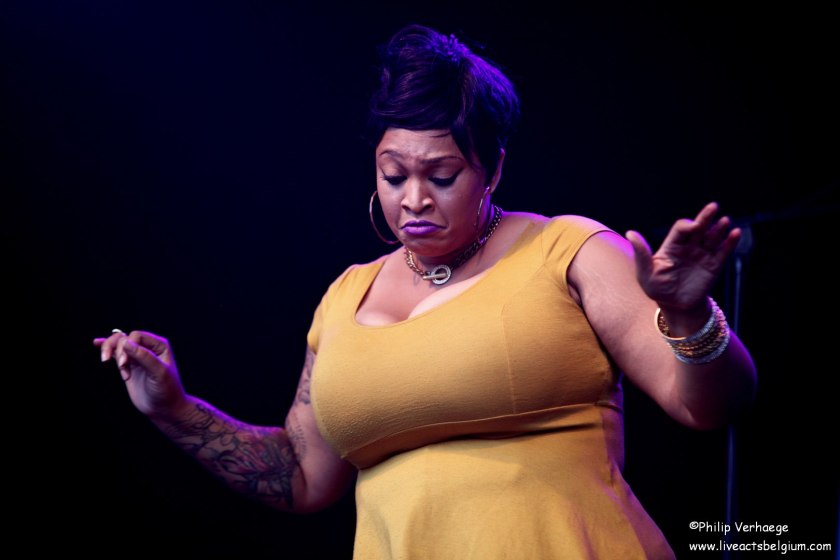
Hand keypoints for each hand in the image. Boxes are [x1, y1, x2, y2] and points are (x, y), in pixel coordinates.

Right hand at [93, 330, 186, 418]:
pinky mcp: (129, 366)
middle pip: (125, 338)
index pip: (137, 336)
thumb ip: (144, 356)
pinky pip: (116, 353)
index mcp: (159, 345)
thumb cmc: (167, 390)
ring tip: (105, 360)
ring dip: (109, 350)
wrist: (164, 409)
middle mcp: (148, 348)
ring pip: (118, 343)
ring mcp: (137, 357)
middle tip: (122, 368)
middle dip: (118, 351)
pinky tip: (97, 342)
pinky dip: (106, 348)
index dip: (128, 346)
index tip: (124, 364)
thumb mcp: (158, 373)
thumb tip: (126, 342)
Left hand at [625, 202, 740, 313]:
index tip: (693, 227)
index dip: (687, 225)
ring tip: (724, 221)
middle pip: (698, 228)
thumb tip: (630, 233)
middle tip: (713, 207)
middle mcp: (688, 247)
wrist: (676, 308)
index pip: (681, 229)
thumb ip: (641, 254)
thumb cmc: (657, 290)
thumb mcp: (645, 274)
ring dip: (719, 229)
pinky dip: (730, 242)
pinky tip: (735, 233)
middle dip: (705, 218)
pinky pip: (723, 252)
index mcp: (672, 246)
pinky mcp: (714, 266)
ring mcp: (702, 255)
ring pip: (712, 238)